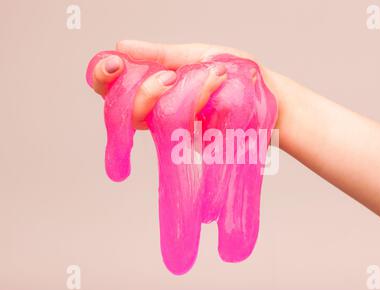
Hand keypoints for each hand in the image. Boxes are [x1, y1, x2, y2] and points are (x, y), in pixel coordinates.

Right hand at [90, 40, 261, 128]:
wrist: (266, 93)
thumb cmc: (234, 73)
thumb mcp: (196, 56)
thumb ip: (160, 55)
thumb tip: (121, 46)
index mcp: (154, 85)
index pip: (114, 88)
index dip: (104, 77)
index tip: (113, 64)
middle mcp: (160, 110)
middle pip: (127, 111)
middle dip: (145, 92)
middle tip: (168, 76)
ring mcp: (176, 129)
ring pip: (154, 120)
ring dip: (179, 94)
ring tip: (212, 74)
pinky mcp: (196, 143)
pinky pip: (184, 128)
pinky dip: (201, 100)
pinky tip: (218, 84)